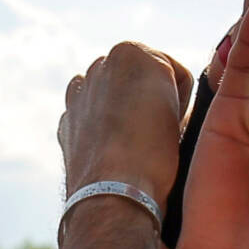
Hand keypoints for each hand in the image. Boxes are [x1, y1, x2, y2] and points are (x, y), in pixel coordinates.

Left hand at [59, 42, 194, 201]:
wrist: (114, 196)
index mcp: (130, 52)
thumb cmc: (155, 154)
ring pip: (113, 98)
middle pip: (138, 80)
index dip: (181, 99)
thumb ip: (174, 87)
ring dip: (124, 113)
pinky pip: (93, 120)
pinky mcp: (66, 123)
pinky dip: (103, 130)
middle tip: (159, 133)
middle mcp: (98, 66)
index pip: (172, 70)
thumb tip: (162, 101)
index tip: (177, 121)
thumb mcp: (182, 108)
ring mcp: (78, 95)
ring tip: (138, 145)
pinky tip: (115, 152)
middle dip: (147, 100)